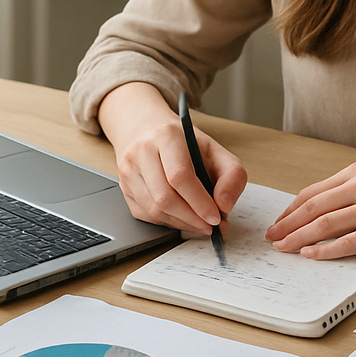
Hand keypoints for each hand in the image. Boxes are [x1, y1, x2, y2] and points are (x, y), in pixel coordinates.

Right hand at [98, 83, 246, 234]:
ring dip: (182, 223)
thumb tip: (225, 205)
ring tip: (200, 223)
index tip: (215, 218)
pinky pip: (147, 216)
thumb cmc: (185, 143)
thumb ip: (231, 175)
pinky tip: (182, 217)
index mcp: (166, 135)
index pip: (179, 176)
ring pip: (154, 210)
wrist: (148, 130)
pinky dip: (168, 222)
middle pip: (164, 197)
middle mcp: (141, 151)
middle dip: (192, 218)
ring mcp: (128, 171)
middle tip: (211, 226)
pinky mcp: (124, 188)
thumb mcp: (216, 149)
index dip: (199, 202)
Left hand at [265, 162, 355, 258]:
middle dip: (287, 224)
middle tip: (272, 239)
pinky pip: (350, 241)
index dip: (291, 209)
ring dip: (300, 238)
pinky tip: (312, 255)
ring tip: (284, 249)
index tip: (278, 222)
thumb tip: (324, 210)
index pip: (314, 191)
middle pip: (314, 207)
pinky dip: (327, 250)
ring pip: (326, 224)